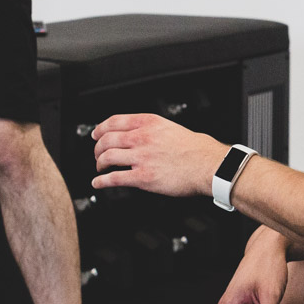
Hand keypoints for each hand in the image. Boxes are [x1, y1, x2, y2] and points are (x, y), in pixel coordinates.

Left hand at [89, 113, 226, 196]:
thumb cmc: (196, 149)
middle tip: (97, 153)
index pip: (115, 121)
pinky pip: (114, 178)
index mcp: (149, 123)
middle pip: (107, 139)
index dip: (100, 128)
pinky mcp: (143, 177)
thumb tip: (140, 135)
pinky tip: (98, 183)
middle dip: (97, 148)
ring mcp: (141, 157)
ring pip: (107, 157)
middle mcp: (142, 138)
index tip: (96, 133)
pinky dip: (101, 181)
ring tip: (99, 168)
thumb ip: (152, 130)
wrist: (207, 165)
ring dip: (99, 163)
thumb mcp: (171, 128)